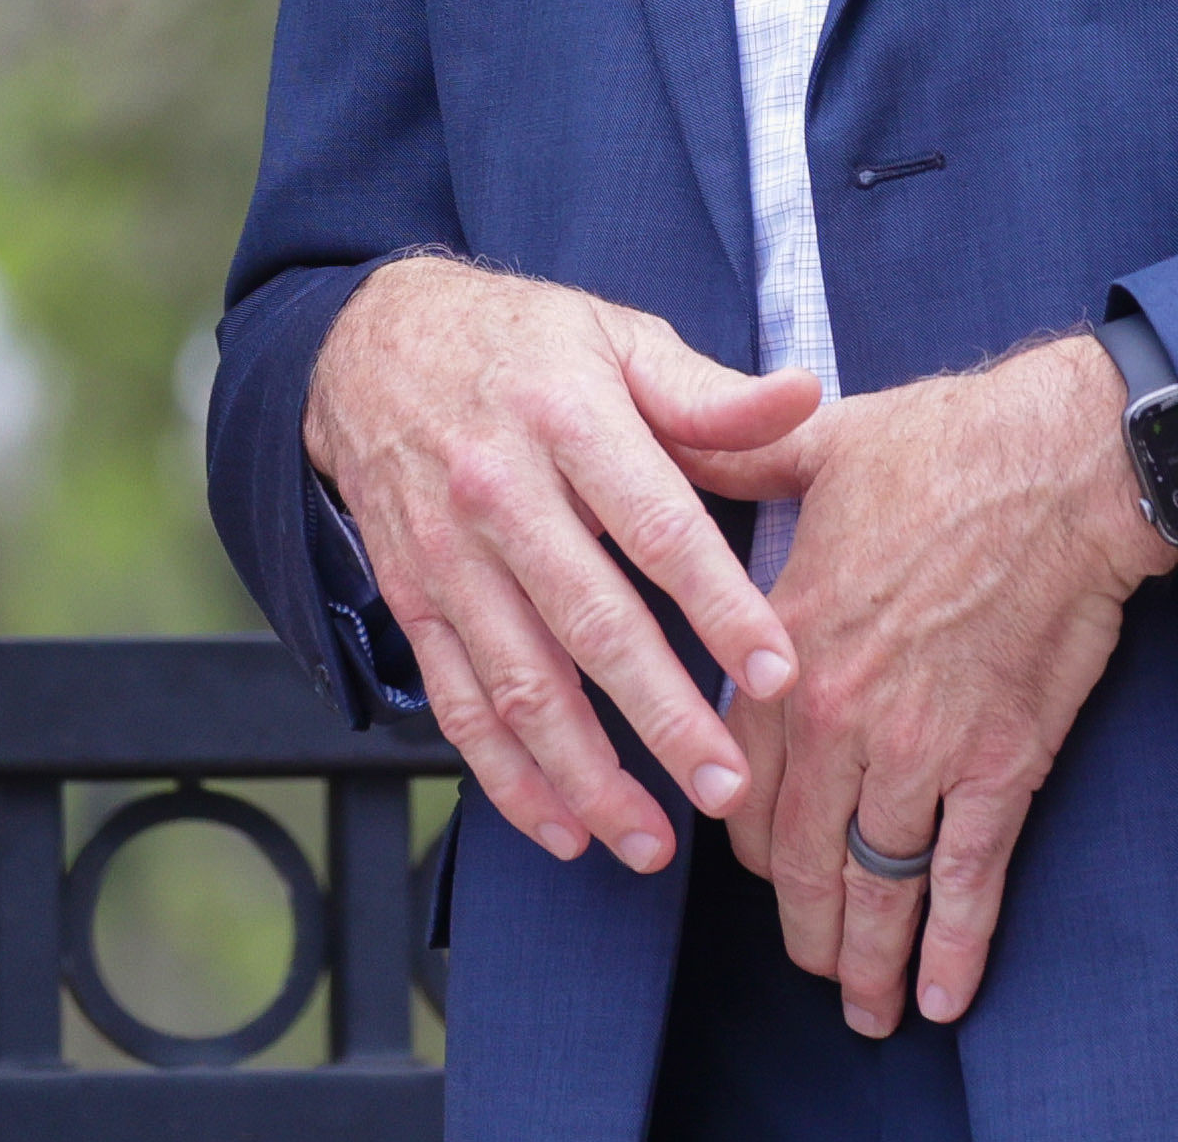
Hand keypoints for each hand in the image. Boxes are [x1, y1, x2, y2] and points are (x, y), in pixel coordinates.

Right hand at [304, 256, 820, 875]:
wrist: (369, 344)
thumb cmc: (523, 343)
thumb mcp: (617, 338)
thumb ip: (708, 392)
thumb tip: (808, 396)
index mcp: (568, 418)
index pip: (657, 526)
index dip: (720, 605)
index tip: (778, 674)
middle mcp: (501, 493)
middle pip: (590, 624)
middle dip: (662, 717)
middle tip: (728, 790)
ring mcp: (449, 557)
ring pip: (520, 685)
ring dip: (587, 775)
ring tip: (654, 840)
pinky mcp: (413, 601)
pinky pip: (459, 704)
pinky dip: (507, 776)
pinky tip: (563, 829)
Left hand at [672, 332, 1173, 1036]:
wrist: (1060, 465)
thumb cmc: (943, 444)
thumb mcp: (815, 442)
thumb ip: (739, 460)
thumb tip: (677, 438)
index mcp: (784, 645)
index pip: (737, 780)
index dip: (744, 839)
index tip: (757, 868)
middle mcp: (840, 714)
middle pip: (798, 856)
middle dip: (802, 926)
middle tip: (812, 966)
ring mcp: (920, 748)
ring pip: (874, 881)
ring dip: (868, 956)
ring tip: (870, 1008)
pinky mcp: (1000, 765)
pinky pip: (964, 879)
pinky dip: (953, 946)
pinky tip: (944, 997)